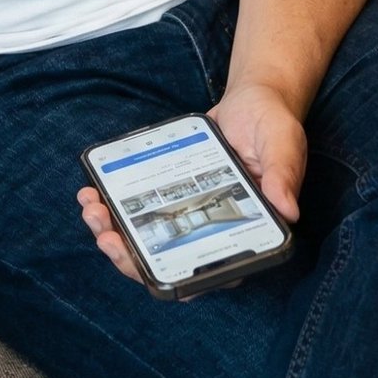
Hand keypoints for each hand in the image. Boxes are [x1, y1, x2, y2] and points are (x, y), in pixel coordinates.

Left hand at [77, 84, 304, 290]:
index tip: (142, 267)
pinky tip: (93, 189)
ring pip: (148, 237)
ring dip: (115, 231)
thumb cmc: (273, 125)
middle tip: (103, 234)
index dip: (173, 279)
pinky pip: (141, 205)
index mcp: (246, 232)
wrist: (253, 98)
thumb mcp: (283, 145)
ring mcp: (189, 211)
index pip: (209, 272)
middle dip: (130, 256)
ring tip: (90, 207)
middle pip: (169, 259)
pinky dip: (114, 202)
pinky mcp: (171, 190)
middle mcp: (215, 229)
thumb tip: (287, 210)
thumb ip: (282, 175)